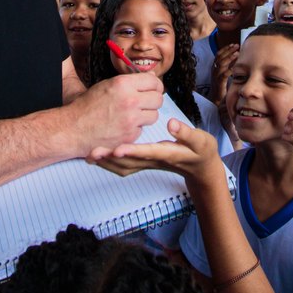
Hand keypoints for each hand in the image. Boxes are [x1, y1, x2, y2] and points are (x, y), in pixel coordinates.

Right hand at [68, 73, 163, 156]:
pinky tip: (123, 126)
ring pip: (154, 115)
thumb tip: (151, 78)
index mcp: (123, 84)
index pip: (154, 81)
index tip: (153, 89)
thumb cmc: (88, 106)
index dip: (155, 86)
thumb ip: (130, 82)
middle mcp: (129, 101)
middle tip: (145, 103)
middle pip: (158, 99)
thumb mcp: (107, 85)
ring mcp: (131, 120)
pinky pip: (143, 129)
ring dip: (146, 116)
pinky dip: (136, 128)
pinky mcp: (130, 135)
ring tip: (132, 115)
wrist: (73, 129)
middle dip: (153, 101)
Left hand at [89, 118, 222, 185]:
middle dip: (111, 158)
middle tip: (93, 152)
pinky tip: (100, 159)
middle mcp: (155, 161)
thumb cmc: (202, 151)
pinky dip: (111, 164)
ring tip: (90, 155)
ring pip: (124, 166)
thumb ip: (186, 132)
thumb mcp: (200, 140)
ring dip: (107, 162)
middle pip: (130, 162)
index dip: (133, 151)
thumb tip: (172, 124)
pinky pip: (124, 166)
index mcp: (168, 153)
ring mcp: (149, 163)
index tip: (117, 148)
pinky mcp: (145, 163)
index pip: (148, 152)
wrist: (201, 168)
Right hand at [209, 43, 238, 103]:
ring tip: (237, 53)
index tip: (233, 44)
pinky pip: (224, 75)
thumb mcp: (224, 73)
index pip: (218, 54)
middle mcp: (214, 70)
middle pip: (220, 57)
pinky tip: (236, 67)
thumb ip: (228, 66)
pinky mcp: (219, 83)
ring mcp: (216, 76)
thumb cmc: (222, 86)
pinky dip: (230, 70)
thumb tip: (237, 57)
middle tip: (237, 46)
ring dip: (229, 57)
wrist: (217, 99)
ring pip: (221, 64)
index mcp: (214, 67)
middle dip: (228, 50)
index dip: (225, 48)